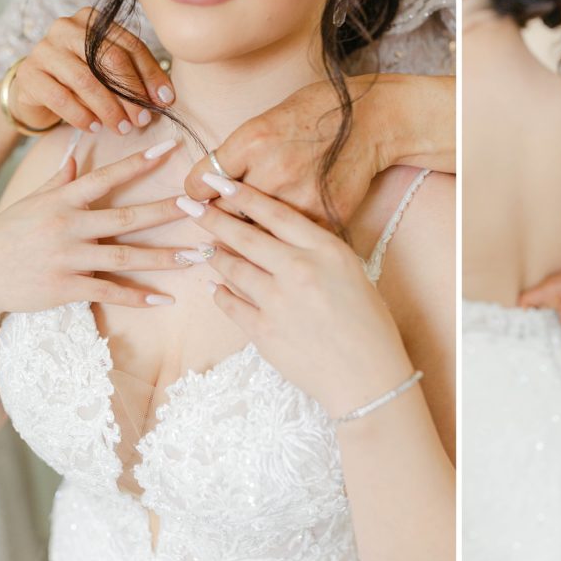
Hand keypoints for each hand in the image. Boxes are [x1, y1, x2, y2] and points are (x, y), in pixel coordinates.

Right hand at [0, 139, 190, 319]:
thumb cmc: (7, 237)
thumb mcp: (30, 203)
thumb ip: (60, 181)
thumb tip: (76, 154)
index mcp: (61, 201)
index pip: (106, 177)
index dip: (138, 163)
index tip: (170, 149)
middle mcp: (67, 226)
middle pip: (126, 216)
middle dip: (166, 211)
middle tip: (201, 207)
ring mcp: (67, 258)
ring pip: (124, 256)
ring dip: (163, 258)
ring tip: (196, 257)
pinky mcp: (66, 288)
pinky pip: (108, 291)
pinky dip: (137, 297)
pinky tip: (163, 299)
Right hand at [11, 7, 173, 134]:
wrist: (38, 91)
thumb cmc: (83, 81)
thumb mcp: (110, 74)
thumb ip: (135, 77)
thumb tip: (165, 97)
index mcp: (92, 21)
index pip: (130, 45)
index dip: (151, 75)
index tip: (165, 101)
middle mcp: (66, 28)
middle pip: (109, 59)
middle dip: (131, 94)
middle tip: (143, 120)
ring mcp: (44, 49)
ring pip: (86, 80)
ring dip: (109, 109)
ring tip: (122, 128)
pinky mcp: (28, 74)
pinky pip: (60, 97)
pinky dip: (81, 115)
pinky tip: (94, 128)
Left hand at [174, 176, 414, 417]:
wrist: (368, 377)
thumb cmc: (370, 326)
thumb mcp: (353, 274)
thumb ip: (319, 252)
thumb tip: (284, 238)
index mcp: (326, 252)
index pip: (277, 214)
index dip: (244, 195)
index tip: (220, 182)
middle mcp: (298, 270)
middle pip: (245, 236)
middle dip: (213, 218)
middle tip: (190, 206)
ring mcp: (277, 302)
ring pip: (233, 269)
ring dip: (215, 255)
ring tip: (203, 246)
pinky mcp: (263, 332)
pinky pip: (231, 305)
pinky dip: (220, 294)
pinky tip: (215, 287)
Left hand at [183, 74, 454, 226]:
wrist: (371, 122)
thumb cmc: (316, 114)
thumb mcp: (265, 121)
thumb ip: (236, 154)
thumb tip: (207, 186)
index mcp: (252, 140)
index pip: (203, 182)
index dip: (197, 195)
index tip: (198, 200)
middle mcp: (274, 170)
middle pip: (226, 214)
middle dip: (221, 219)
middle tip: (219, 224)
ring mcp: (301, 197)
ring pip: (257, 234)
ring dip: (251, 236)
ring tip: (249, 235)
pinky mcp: (324, 217)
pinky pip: (291, 240)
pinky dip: (285, 242)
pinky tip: (284, 239)